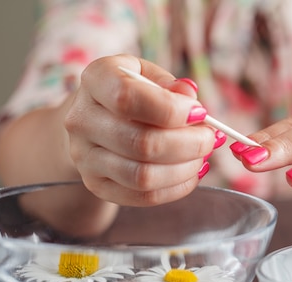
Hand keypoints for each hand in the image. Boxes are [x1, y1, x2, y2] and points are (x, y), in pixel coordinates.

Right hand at [65, 54, 220, 205]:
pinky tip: (189, 173)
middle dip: (189, 144)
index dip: (171, 109)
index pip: (127, 98)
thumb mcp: (147, 74)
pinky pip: (143, 196)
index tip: (200, 112)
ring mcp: (85, 157)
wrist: (94, 120)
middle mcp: (82, 120)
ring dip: (184, 169)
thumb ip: (169, 84)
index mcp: (96, 80)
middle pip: (141, 143)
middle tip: (210, 138)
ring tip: (201, 156)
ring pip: (143, 176)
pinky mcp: (97, 185)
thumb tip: (190, 99)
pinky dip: (176, 188)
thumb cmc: (130, 92)